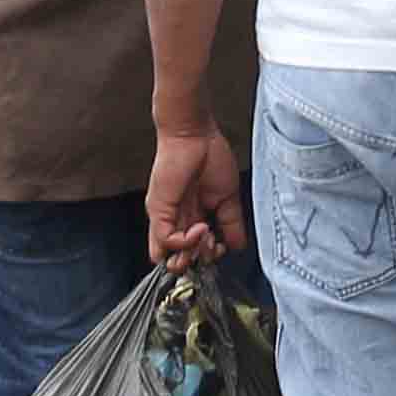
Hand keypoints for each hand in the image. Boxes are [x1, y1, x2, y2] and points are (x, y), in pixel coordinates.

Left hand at [147, 125, 248, 263]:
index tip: (221, 247)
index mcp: (191, 217)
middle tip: (213, 247)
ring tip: (207, 239)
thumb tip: (237, 246)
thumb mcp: (227, 197)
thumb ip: (231, 224)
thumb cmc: (209, 156)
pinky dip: (185, 242)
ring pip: (168, 256)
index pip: (193, 252)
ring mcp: (166, 217)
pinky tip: (201, 227)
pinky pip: (166, 241)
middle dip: (199, 261)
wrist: (195, 134)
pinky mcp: (159, 210)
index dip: (207, 257)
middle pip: (179, 260)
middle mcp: (176, 220)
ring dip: (191, 256)